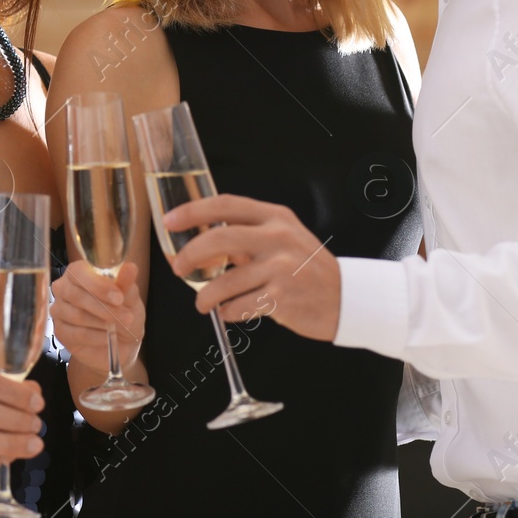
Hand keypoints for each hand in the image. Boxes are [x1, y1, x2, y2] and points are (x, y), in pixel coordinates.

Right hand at [49, 261, 144, 372]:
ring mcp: (59, 309)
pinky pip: (77, 334)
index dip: (99, 286)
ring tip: (121, 327)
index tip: (119, 298)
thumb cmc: (123, 310)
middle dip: (105, 308)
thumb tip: (130, 268)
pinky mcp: (60, 331)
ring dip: (103, 323)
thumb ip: (126, 283)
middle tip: (127, 317)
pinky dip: (96, 336)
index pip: (80, 273)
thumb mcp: (129, 296)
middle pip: (77, 296)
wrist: (122, 340)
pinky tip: (108, 337)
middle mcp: (63, 287)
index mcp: (78, 271)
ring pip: (78, 316)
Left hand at [164, 194, 340, 341]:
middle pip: (219, 238)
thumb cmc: (306, 268)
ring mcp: (281, 267)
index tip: (170, 222)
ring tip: (204, 302)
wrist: (347, 297)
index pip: (226, 204)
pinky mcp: (283, 297)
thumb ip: (247, 235)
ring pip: (225, 281)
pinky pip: (239, 306)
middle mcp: (277, 237)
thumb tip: (200, 243)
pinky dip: (227, 312)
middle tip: (178, 269)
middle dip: (189, 255)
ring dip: (206, 295)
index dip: (193, 211)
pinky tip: (230, 312)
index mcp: (274, 217)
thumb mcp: (282, 239)